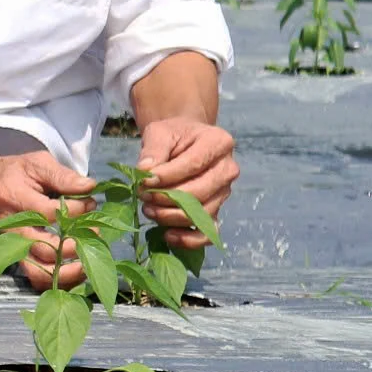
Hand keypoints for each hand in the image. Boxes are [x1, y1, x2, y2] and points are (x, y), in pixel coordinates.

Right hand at [0, 149, 97, 291]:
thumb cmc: (15, 174)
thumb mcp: (37, 164)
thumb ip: (63, 176)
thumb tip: (89, 187)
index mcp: (17, 200)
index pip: (52, 214)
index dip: (78, 210)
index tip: (90, 202)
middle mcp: (14, 229)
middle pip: (48, 248)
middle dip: (78, 244)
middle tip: (94, 231)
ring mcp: (14, 247)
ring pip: (41, 272)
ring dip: (69, 272)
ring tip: (89, 260)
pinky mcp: (18, 257)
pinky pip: (37, 278)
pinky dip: (59, 280)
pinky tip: (77, 270)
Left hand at [135, 118, 237, 252]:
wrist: (183, 143)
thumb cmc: (173, 136)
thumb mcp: (160, 132)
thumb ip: (153, 150)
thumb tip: (145, 171)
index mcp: (219, 143)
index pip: (193, 164)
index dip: (167, 176)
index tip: (144, 181)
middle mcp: (228, 169)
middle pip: (199, 192)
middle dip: (167, 199)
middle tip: (143, 197)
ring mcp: (224, 192)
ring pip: (202, 214)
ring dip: (171, 217)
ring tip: (148, 210)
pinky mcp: (216, 210)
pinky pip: (208, 232)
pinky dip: (190, 239)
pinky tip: (168, 235)